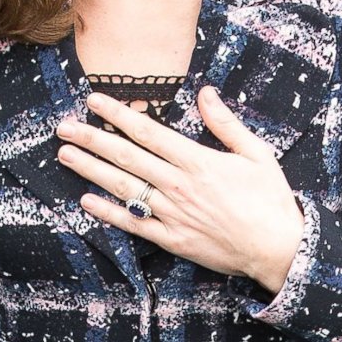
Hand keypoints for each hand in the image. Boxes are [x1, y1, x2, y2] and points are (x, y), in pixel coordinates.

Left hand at [56, 85, 305, 299]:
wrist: (277, 248)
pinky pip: (134, 224)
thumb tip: (205, 92)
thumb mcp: (256, 153)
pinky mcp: (173, 240)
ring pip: (124, 188)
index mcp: (197, 161)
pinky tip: (86, 202)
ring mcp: (173, 214)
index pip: (148, 132)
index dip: (118, 115)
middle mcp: (179, 186)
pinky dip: (109, 213)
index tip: (94, 101)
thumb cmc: (270, 200)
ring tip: (65, 155)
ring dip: (91, 171)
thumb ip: (225, 123)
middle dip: (92, 139)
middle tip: (64, 127)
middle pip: (126, 158)